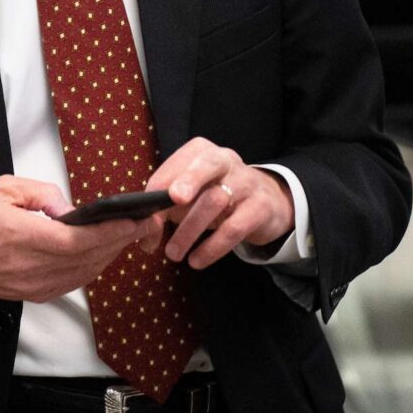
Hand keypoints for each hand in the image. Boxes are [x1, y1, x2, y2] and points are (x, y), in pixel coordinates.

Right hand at [0, 175, 160, 302]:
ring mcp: (34, 285)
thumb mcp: (2, 189)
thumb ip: (41, 194)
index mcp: (22, 237)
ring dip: (111, 254)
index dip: (110, 233)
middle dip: (121, 240)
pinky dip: (94, 267)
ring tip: (130, 235)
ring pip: (85, 272)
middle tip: (145, 223)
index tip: (134, 220)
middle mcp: (31, 266)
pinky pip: (74, 282)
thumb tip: (70, 208)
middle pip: (88, 257)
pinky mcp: (36, 294)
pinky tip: (105, 253)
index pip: (78, 240)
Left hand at [141, 137, 293, 268]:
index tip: (144, 214)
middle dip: (188, 180)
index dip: (158, 187)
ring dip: (190, 229)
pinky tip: (197, 260)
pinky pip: (234, 227)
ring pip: (217, 200)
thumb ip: (165, 210)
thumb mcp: (192, 196)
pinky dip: (213, 246)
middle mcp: (226, 160)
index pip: (177, 164)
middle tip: (172, 201)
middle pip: (207, 163)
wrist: (268, 203)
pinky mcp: (261, 208)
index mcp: (202, 152)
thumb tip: (144, 238)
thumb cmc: (217, 196)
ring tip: (173, 253)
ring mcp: (247, 182)